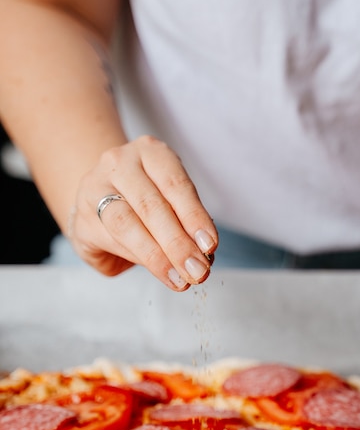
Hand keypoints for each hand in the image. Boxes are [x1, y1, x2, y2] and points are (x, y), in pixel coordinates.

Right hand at [69, 135, 217, 289]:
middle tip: (197, 271)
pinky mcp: (80, 219)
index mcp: (150, 150)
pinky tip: (159, 272)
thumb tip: (202, 255)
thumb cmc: (146, 199)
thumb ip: (185, 223)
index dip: (194, 217)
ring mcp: (93, 188)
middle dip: (177, 244)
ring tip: (179, 279)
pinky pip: (110, 242)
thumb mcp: (171, 199)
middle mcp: (118, 163)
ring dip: (157, 257)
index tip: (209, 245)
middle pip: (150, 206)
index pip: (175, 184)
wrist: (99, 199)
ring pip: (126, 225)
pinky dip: (138, 259)